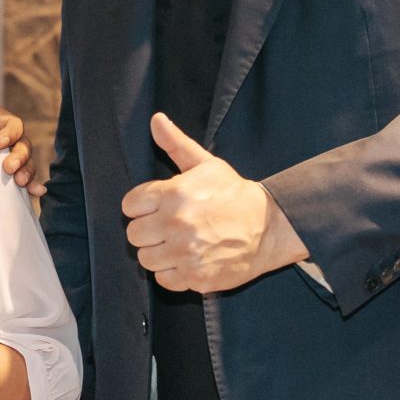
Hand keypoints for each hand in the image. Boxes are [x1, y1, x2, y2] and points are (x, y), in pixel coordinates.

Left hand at [0, 76, 41, 197]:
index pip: (14, 124)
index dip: (10, 133)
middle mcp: (8, 139)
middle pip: (24, 145)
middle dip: (20, 157)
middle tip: (8, 169)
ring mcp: (10, 157)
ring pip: (28, 163)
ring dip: (27, 172)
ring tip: (19, 182)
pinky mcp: (7, 175)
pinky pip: (25, 180)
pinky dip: (33, 186)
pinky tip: (36, 192)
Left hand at [123, 113, 305, 292]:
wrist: (269, 227)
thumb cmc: (233, 194)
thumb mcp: (206, 164)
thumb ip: (176, 144)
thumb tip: (156, 119)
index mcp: (174, 194)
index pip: (129, 206)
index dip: (140, 207)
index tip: (155, 208)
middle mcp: (177, 224)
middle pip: (133, 234)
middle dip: (148, 230)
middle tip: (167, 227)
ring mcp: (186, 253)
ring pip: (145, 259)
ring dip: (158, 253)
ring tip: (176, 244)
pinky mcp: (196, 276)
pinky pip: (164, 279)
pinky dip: (172, 273)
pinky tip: (186, 260)